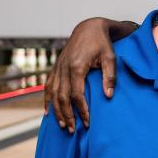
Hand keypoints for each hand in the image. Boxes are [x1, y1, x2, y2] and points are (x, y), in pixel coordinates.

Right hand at [43, 17, 124, 132]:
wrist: (88, 27)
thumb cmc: (101, 43)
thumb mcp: (110, 57)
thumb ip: (109, 77)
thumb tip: (108, 96)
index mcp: (76, 66)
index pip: (76, 94)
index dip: (81, 110)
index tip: (88, 123)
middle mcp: (63, 68)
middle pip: (62, 97)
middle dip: (67, 115)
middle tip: (73, 130)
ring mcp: (58, 68)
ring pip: (52, 94)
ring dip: (56, 111)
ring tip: (62, 125)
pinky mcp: (56, 67)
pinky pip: (48, 86)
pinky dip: (47, 100)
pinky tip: (48, 112)